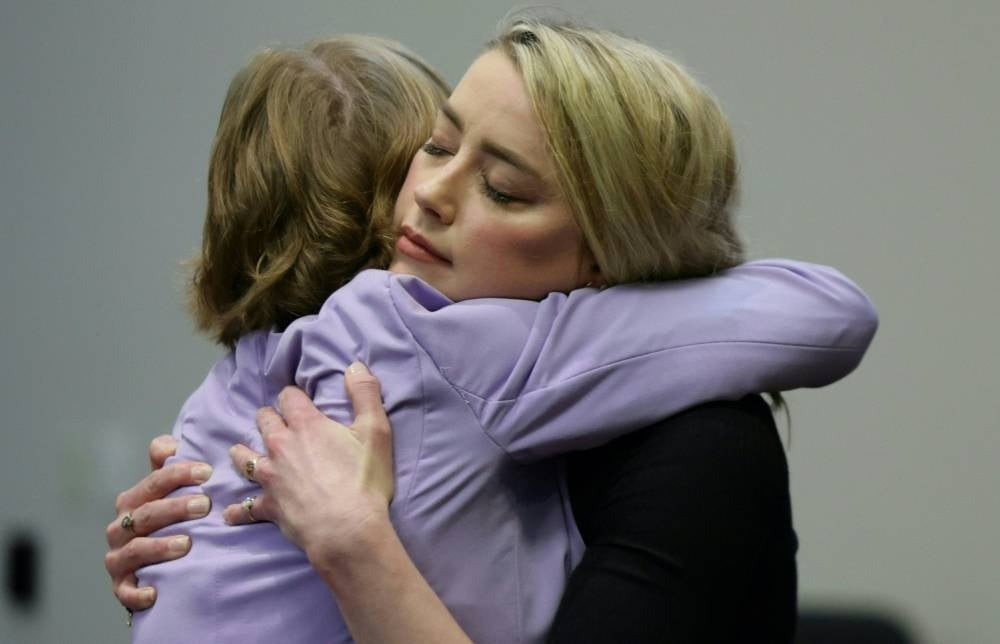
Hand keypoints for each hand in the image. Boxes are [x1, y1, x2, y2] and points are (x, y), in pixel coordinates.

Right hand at [105, 434, 212, 609]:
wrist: (152, 566)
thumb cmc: (166, 521)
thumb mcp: (167, 493)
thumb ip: (167, 467)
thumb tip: (168, 445)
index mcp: (133, 500)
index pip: (154, 482)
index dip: (178, 474)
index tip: (207, 472)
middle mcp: (121, 527)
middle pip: (146, 513)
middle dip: (175, 508)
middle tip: (205, 505)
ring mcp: (118, 557)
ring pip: (135, 549)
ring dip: (159, 546)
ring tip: (186, 543)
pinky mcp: (121, 586)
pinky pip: (125, 591)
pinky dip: (137, 592)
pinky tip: (155, 592)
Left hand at [223, 362, 393, 565]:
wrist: (346, 529)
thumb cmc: (363, 480)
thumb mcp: (376, 431)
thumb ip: (365, 394)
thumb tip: (355, 365)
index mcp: (307, 425)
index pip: (289, 397)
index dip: (293, 396)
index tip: (298, 400)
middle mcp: (281, 446)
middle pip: (263, 422)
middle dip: (268, 418)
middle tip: (274, 422)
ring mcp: (270, 477)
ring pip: (243, 457)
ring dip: (242, 453)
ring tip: (242, 452)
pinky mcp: (268, 505)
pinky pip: (245, 507)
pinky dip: (238, 510)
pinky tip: (231, 512)